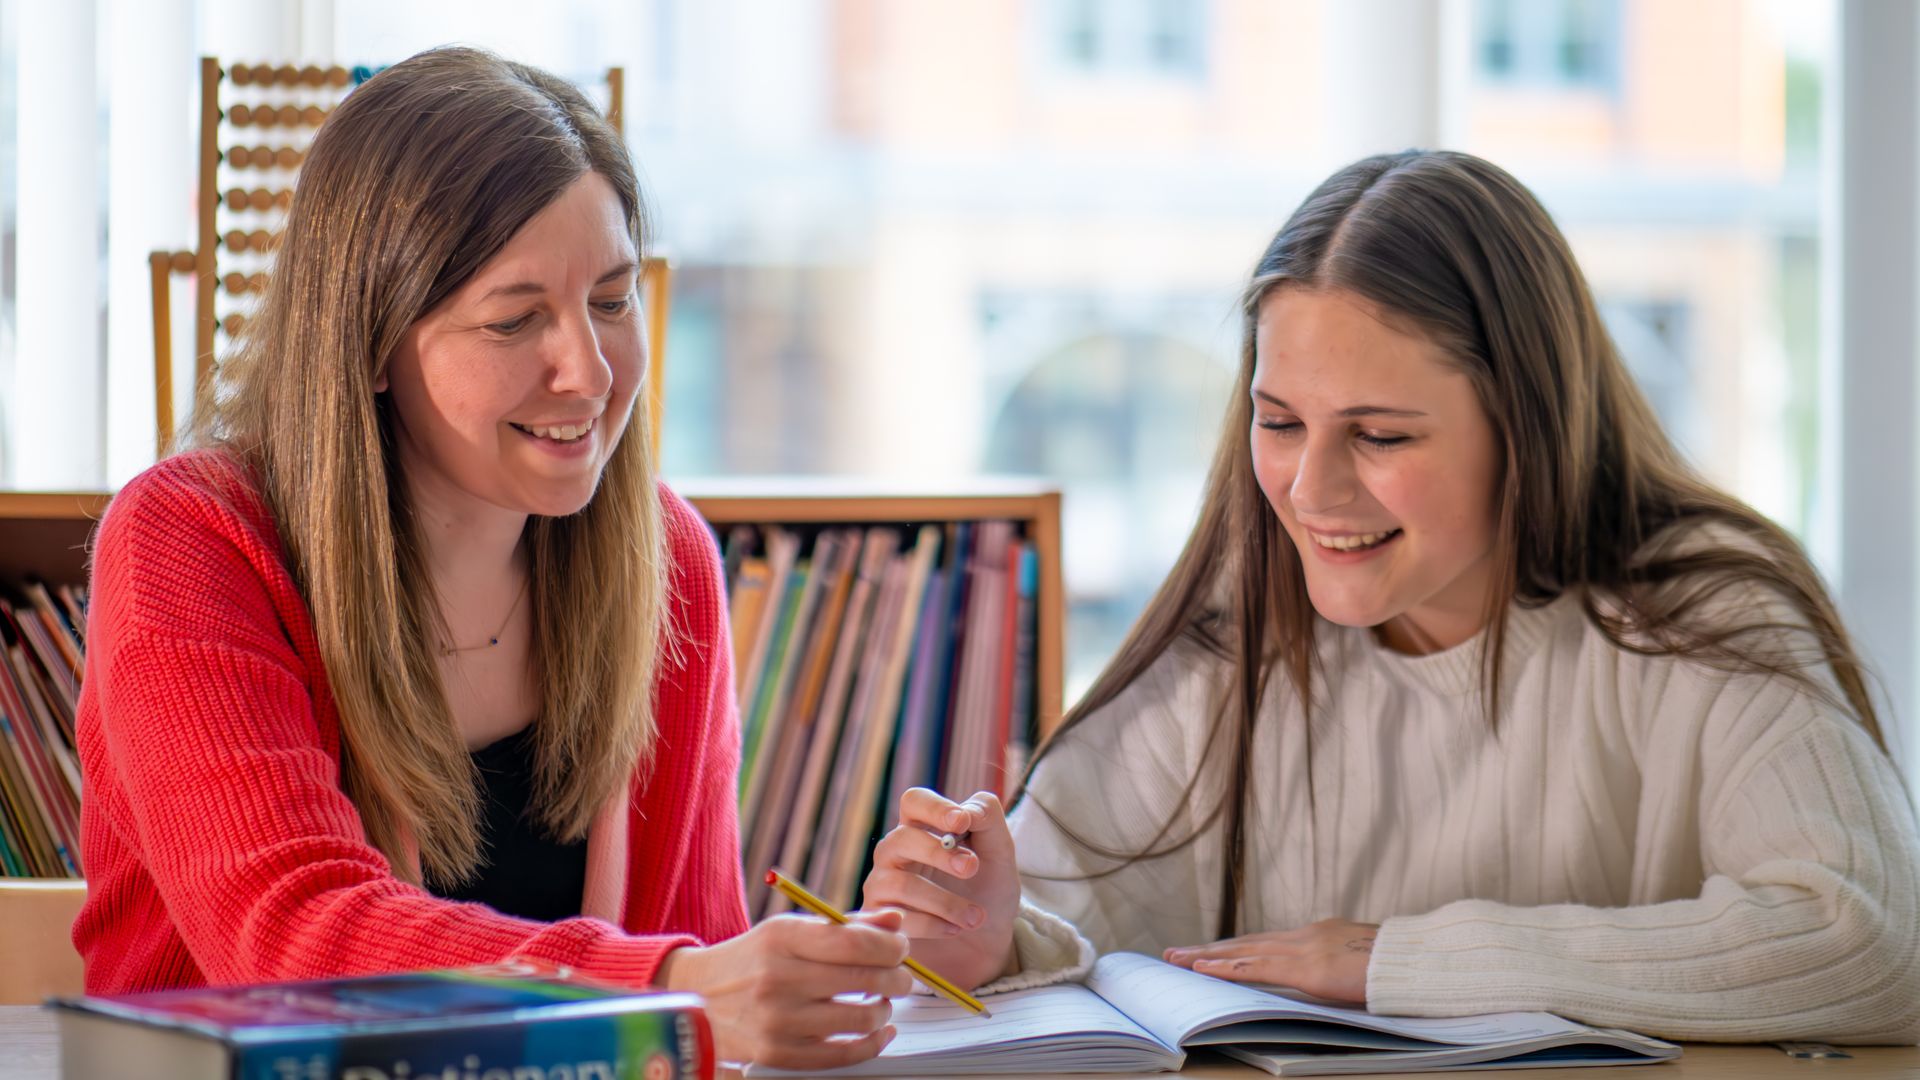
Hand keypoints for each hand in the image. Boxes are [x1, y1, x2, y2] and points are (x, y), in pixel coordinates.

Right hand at [657, 909, 912, 1069]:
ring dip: (885, 1009)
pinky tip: (880, 1031)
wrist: (697, 997)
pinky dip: (872, 1043)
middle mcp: (778, 978)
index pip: (854, 941)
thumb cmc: (753, 960)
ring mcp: (777, 1020)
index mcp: (782, 938)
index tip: (900, 948)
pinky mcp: (778, 1054)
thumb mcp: (789, 930)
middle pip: (863, 979)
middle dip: (898, 977)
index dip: (890, 945)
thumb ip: (844, 925)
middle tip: (903, 976)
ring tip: (884, 1001)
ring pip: (860, 1018)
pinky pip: (842, 1055)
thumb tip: (896, 922)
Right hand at [862, 788, 1021, 992]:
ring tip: (976, 917)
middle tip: (972, 868)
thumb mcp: (1000, 854)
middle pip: (902, 838)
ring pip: (901, 883)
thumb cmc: (988, 892)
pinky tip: (955, 930)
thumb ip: (988, 821)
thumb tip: (965, 810)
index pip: (914, 801)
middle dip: (940, 854)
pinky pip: (898, 918)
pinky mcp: (880, 921)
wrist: (986, 946)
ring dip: (945, 901)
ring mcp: (882, 886)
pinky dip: (932, 925)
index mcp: (922, 828)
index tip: (962, 822)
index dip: (935, 808)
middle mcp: (895, 853)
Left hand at [1163, 919, 1379, 1005]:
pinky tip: (1203, 969)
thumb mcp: (1358, 967)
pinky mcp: (1308, 967)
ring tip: (1177, 959)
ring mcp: (1305, 948)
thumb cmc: (1399, 969)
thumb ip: (1334, 970)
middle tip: (1174, 952)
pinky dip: (1226, 968)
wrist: (1422, 961)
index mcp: (1317, 935)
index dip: (1233, 949)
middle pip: (1246, 943)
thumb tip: (1324, 982)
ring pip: (1243, 952)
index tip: (1208, 952)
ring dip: (1206, 956)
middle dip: (1209, 949)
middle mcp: (1305, 936)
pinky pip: (1257, 968)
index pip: (1264, 943)